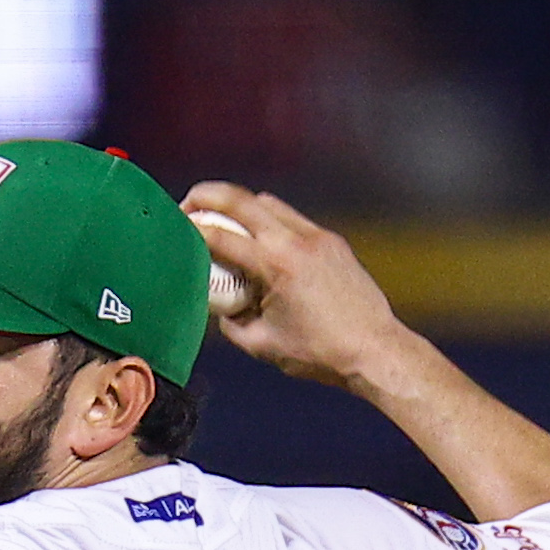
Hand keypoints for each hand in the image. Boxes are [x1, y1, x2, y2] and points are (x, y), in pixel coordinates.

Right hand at [180, 183, 424, 395]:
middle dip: (209, 195)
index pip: (221, 236)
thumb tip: (217, 309)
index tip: (174, 229)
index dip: (192, 229)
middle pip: (243, 199)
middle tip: (188, 203)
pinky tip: (261, 242)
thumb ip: (231, 324)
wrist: (374, 350)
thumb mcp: (263, 345)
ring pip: (269, 203)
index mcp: (276, 265)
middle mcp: (297, 241)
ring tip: (224, 222)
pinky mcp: (332, 242)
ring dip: (242, 206)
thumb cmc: (321, 353)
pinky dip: (269, 222)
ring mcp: (317, 237)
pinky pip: (292, 219)